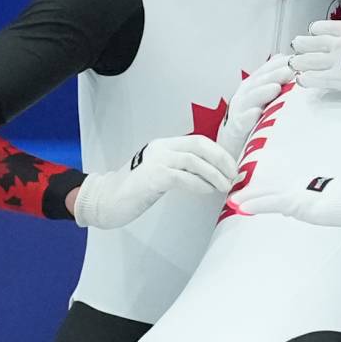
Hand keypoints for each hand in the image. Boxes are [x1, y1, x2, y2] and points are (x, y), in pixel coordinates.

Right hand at [74, 135, 236, 228]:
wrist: (107, 200)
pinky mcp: (152, 176)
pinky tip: (207, 191)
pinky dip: (198, 184)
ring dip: (213, 174)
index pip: (200, 141)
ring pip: (193, 160)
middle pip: (200, 145)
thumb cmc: (138, 189)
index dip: (220, 153)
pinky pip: (181, 177)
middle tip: (233, 176)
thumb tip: (214, 175)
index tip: (232, 168)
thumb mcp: (164, 172)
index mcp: (166, 145)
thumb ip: (183, 169)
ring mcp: (156, 161)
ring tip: (223, 186)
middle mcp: (162, 148)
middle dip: (221, 160)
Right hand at [216, 54, 294, 158]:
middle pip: (260, 82)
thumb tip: (287, 61)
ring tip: (275, 88)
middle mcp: (245, 95)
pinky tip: (256, 113)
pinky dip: (248, 117)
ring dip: (262, 92)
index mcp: (253, 85)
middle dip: (274, 75)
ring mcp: (239, 111)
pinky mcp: (235, 130)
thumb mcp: (265, 98)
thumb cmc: (254, 119)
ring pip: (250, 99)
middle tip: (289, 70)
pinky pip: (241, 122)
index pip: (267, 70)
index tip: (296, 59)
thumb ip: (274, 80)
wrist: (233, 144)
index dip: (280, 64)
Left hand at [230, 177, 340, 230]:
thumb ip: (313, 205)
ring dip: (248, 197)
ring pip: (266, 192)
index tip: (250, 189)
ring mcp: (299, 192)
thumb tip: (302, 210)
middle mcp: (301, 184)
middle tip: (234, 194)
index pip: (281, 185)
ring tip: (232, 201)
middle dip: (251, 191)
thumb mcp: (330, 202)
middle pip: (270, 186)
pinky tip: (242, 208)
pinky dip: (255, 205)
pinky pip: (271, 202)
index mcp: (308, 184)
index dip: (264, 188)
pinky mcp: (298, 202)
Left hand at [288, 19, 340, 110]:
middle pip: (317, 42)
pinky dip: (306, 79)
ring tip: (292, 63)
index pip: (332, 27)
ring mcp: (340, 61)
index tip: (312, 30)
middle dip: (304, 44)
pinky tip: (300, 80)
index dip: (319, 28)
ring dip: (300, 61)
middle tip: (295, 45)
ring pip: (312, 60)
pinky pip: (317, 78)